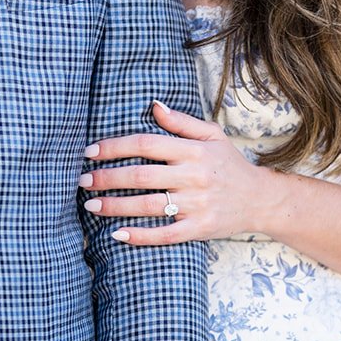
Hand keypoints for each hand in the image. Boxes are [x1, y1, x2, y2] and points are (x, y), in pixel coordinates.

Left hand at [80, 101, 270, 244]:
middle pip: (141, 176)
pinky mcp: (200, 228)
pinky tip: (116, 235)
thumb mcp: (211, 135)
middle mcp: (193, 176)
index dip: (114, 147)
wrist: (260, 199)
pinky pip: (165, 234)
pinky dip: (140, 236)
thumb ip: (181, 122)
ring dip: (115, 206)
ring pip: (148, 205)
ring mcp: (197, 204)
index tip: (89, 152)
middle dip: (106, 178)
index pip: (145, 144)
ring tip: (90, 205)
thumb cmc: (228, 164)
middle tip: (81, 180)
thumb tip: (153, 104)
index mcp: (192, 151)